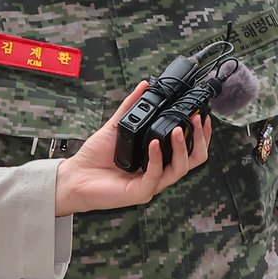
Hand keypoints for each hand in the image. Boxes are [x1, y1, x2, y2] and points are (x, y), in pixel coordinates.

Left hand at [54, 82, 212, 215]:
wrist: (75, 176)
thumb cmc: (95, 157)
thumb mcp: (116, 126)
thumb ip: (130, 107)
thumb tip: (144, 86)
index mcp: (158, 159)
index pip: (189, 149)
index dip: (200, 134)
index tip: (202, 115)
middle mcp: (158, 172)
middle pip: (193, 160)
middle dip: (199, 139)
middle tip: (196, 119)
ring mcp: (151, 183)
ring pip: (180, 169)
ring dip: (182, 148)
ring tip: (175, 129)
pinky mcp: (140, 192)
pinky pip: (156, 176)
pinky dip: (157, 158)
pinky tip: (154, 144)